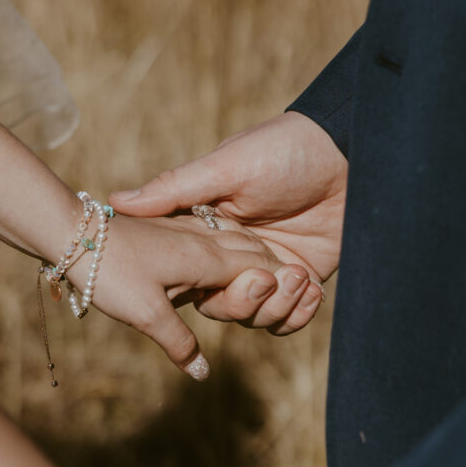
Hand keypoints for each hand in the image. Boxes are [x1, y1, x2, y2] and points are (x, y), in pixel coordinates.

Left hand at [65, 210, 302, 377]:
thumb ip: (180, 343)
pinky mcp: (172, 230)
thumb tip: (202, 374)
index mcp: (209, 259)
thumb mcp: (146, 315)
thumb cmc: (110, 272)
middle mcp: (205, 241)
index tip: (307, 296)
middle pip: (256, 253)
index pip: (262, 271)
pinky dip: (235, 246)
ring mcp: (189, 232)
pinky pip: (217, 235)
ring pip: (238, 240)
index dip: (285, 286)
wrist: (73, 232)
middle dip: (280, 271)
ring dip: (259, 255)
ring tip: (276, 271)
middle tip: (301, 286)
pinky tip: (229, 255)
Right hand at [110, 112, 346, 334]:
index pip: (187, 277)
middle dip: (243, 302)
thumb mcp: (226, 165)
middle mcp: (233, 254)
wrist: (349, 153)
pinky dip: (298, 315)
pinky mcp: (301, 278)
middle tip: (270, 277)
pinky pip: (288, 318)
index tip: (219, 277)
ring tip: (298, 277)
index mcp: (207, 229)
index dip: (199, 287)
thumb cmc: (283, 149)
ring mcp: (268, 269)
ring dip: (275, 308)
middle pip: (220, 306)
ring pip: (255, 318)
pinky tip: (310, 291)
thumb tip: (116, 200)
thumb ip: (175, 188)